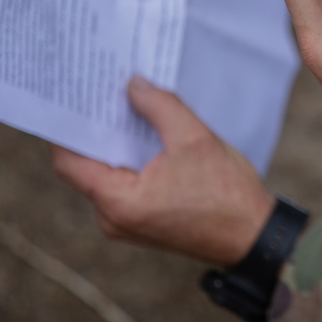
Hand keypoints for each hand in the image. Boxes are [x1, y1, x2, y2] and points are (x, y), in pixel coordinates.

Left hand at [51, 76, 274, 266]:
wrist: (255, 236)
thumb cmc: (226, 194)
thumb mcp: (194, 138)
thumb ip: (160, 106)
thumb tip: (133, 85)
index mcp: (118, 201)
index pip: (69, 161)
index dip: (66, 127)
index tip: (73, 96)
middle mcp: (114, 218)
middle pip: (87, 166)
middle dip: (96, 129)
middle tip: (102, 92)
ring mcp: (128, 223)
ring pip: (108, 175)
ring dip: (117, 143)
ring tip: (126, 107)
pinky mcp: (144, 222)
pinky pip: (125, 185)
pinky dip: (131, 159)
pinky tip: (146, 134)